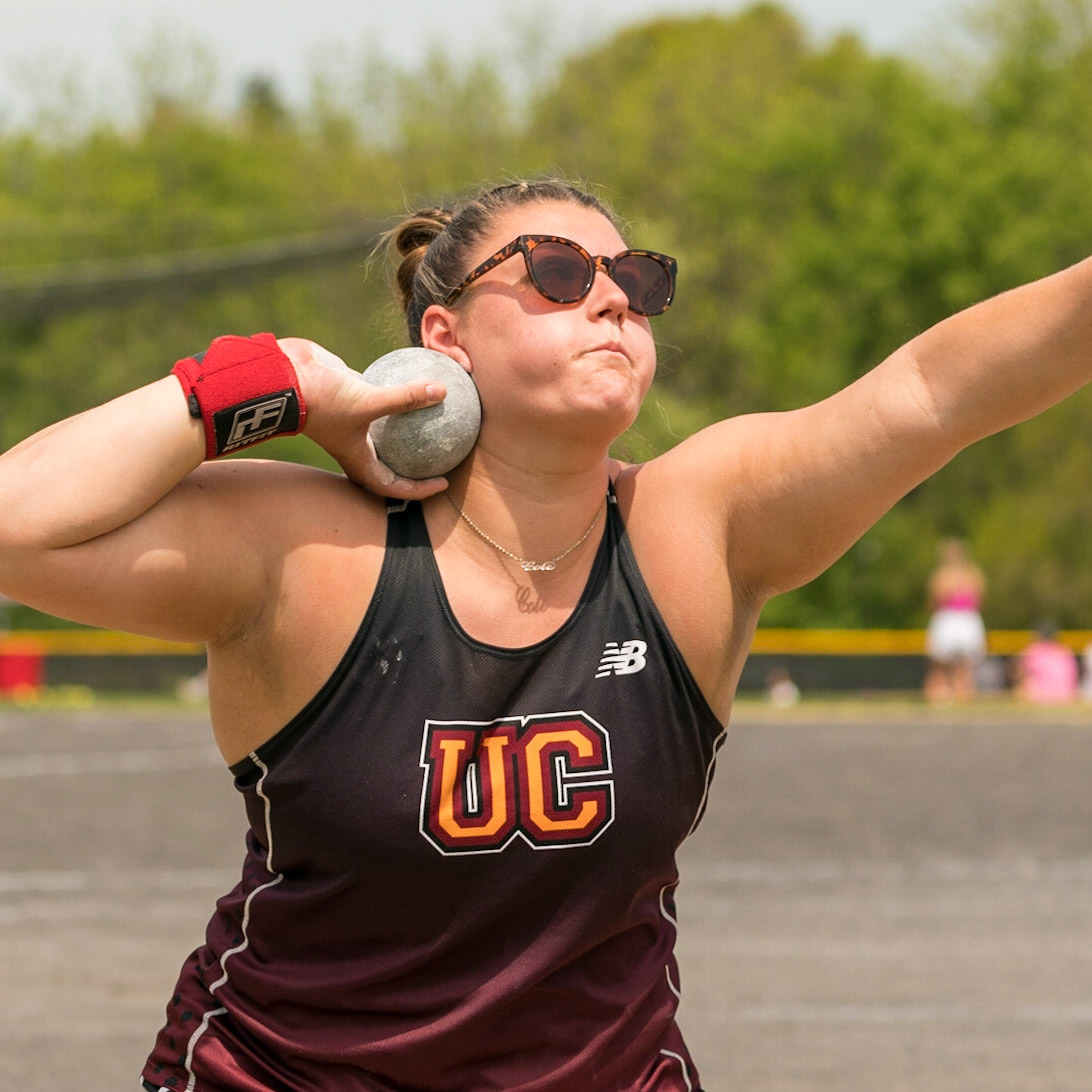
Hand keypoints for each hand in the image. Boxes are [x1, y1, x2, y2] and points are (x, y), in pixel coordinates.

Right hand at [278, 337, 448, 498]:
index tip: (444, 483)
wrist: (284, 375)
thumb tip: (442, 392)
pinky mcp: (352, 392)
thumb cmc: (322, 399)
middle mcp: (356, 443)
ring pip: (389, 427)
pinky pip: (382, 394)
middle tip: (446, 453)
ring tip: (439, 414)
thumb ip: (405, 398)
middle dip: (417, 464)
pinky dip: (399, 390)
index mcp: (357, 459)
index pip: (392, 486)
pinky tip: (422, 376)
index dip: (418, 490)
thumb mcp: (369, 401)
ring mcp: (354, 418)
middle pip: (392, 462)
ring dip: (410, 424)